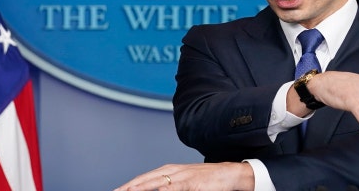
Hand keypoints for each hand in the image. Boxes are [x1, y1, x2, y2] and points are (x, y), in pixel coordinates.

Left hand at [114, 162, 253, 190]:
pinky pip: (177, 187)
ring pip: (158, 182)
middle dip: (130, 187)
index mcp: (169, 170)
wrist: (230, 174)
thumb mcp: (185, 182)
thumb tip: (156, 189)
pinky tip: (157, 190)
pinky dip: (166, 189)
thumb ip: (170, 186)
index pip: (144, 178)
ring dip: (142, 187)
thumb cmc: (207, 180)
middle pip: (146, 179)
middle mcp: (174, 171)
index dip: (129, 185)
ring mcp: (183, 176)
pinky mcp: (194, 182)